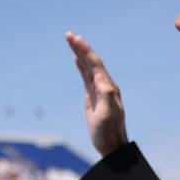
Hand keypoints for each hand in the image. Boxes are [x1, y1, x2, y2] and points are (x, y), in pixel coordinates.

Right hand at [65, 32, 127, 155]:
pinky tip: (76, 60)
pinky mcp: (93, 97)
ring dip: (79, 54)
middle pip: (91, 62)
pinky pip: (86, 77)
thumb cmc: (109, 131)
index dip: (86, 51)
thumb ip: (106, 96)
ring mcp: (99, 90)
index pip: (96, 64)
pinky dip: (81, 67)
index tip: (76, 39)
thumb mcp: (107, 114)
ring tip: (70, 41)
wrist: (110, 145)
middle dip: (80, 48)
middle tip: (68, 35)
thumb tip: (102, 80)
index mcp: (108, 87)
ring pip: (88, 68)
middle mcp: (105, 85)